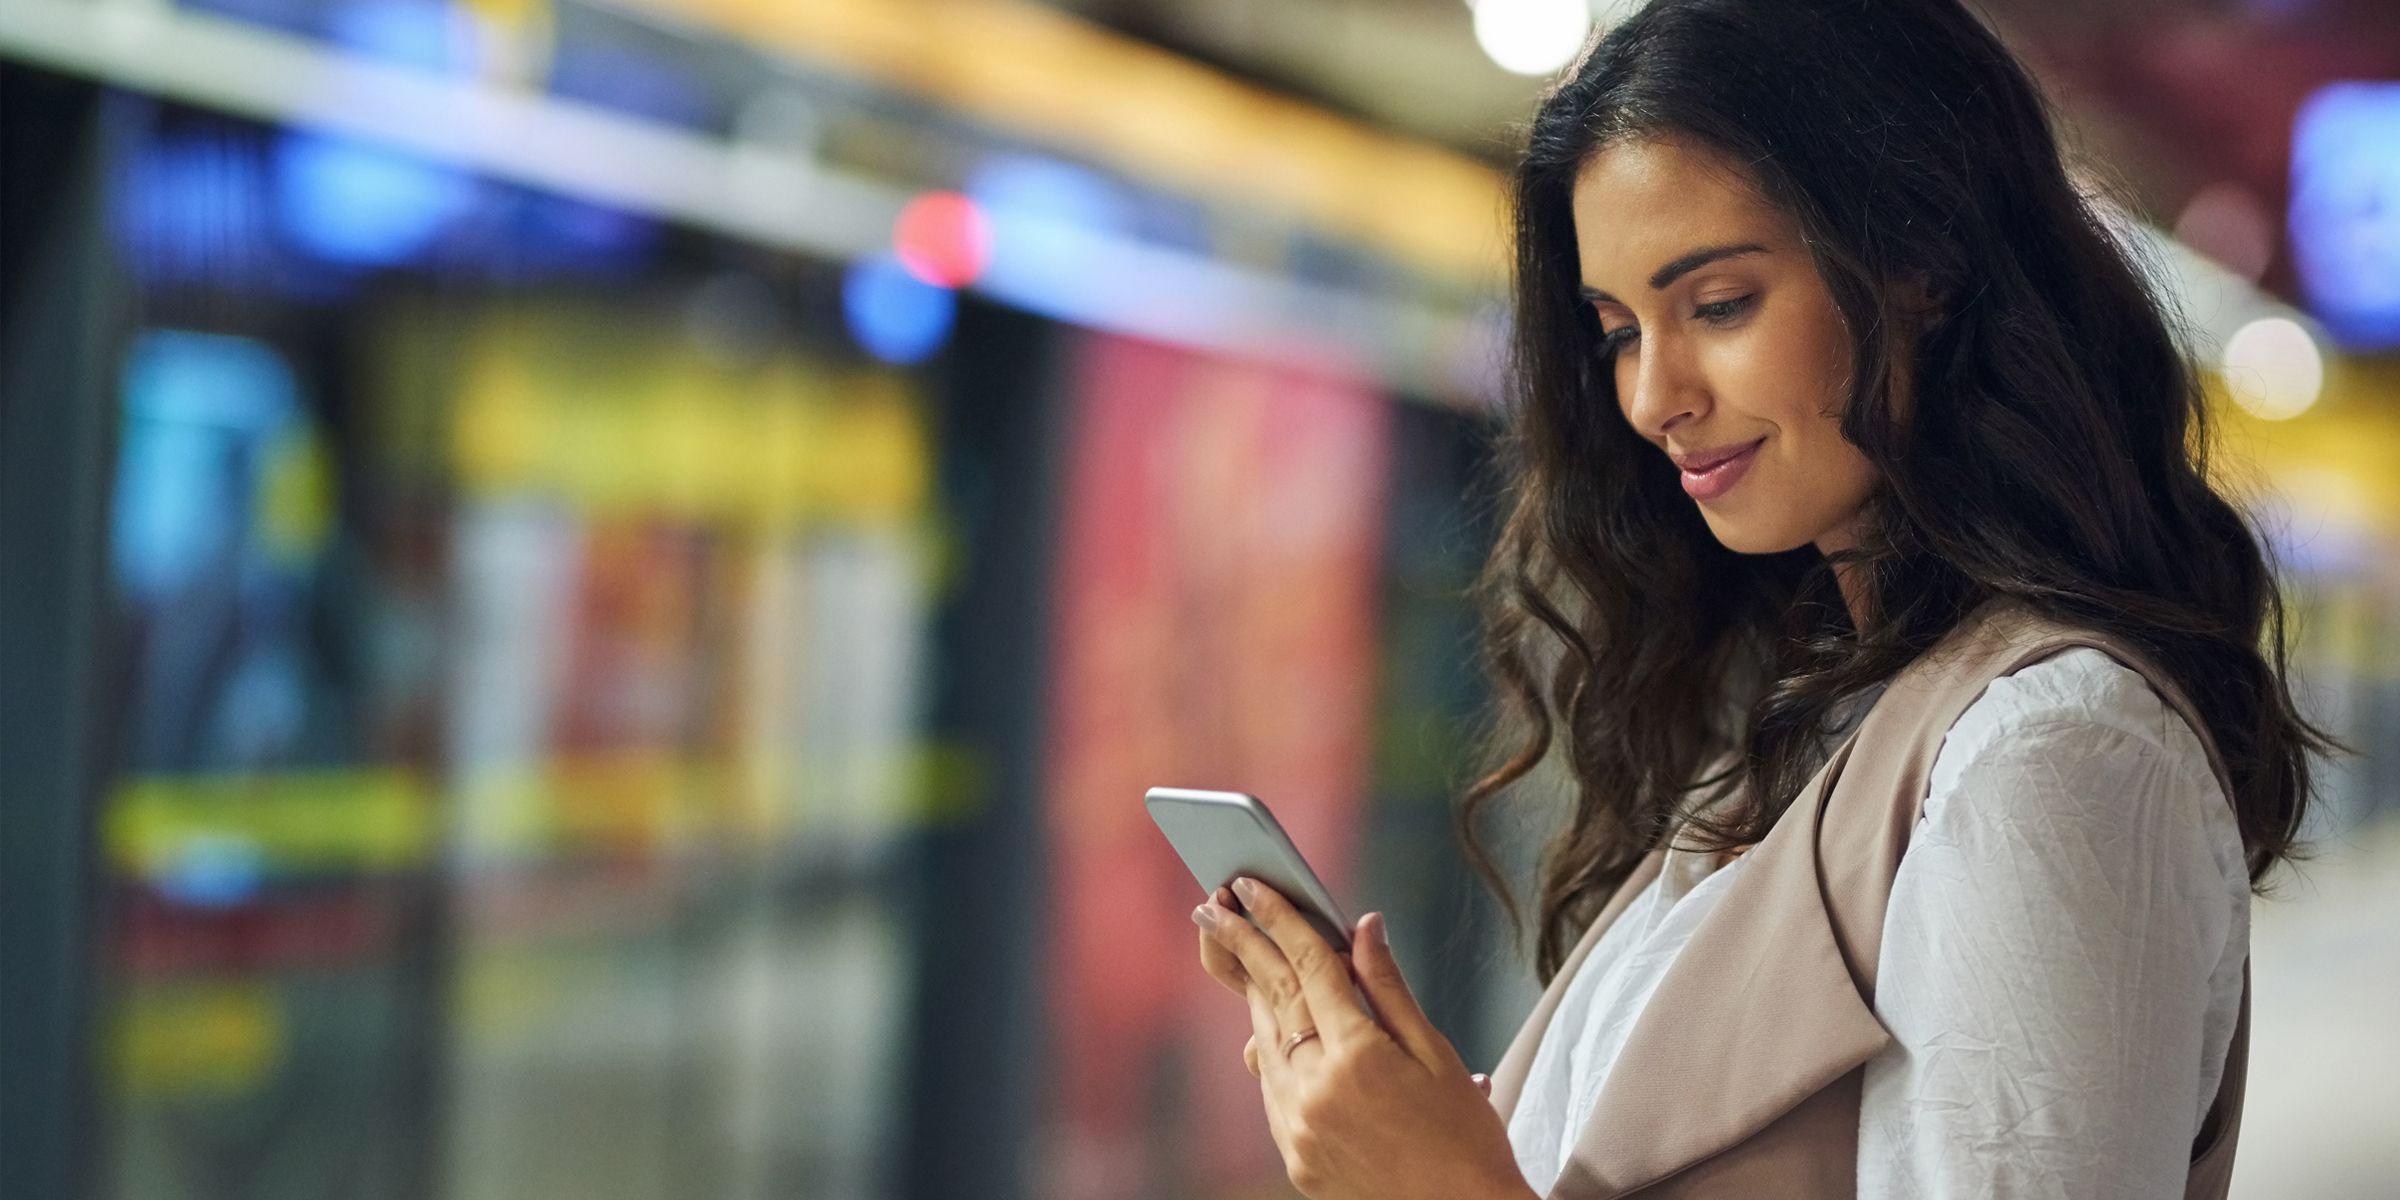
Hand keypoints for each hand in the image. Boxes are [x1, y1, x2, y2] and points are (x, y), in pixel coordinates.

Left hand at [1192, 878, 1533, 1199]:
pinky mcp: (1293, 1157)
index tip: (1251, 886)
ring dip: (1252, 994)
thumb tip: (1363, 926)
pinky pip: (1271, 1088)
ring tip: (1239, 950)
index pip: (1308, 968)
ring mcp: (1297, 1128)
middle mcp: (1315, 1091)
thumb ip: (1389, 988)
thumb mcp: (1436, 1055)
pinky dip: (1269, 1051)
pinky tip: (1270, 1027)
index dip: (1279, 919)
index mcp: (1358, 1057)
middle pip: (1272, 998)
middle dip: (1242, 945)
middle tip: (1213, 904)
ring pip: (1263, 1042)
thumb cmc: (1466, 1138)